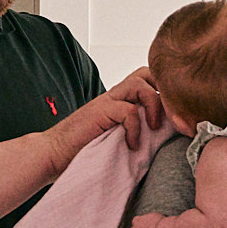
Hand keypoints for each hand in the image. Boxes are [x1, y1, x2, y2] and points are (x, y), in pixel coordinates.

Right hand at [47, 68, 163, 168]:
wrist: (54, 154)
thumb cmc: (86, 150)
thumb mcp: (118, 136)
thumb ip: (136, 130)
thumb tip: (166, 137)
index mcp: (119, 99)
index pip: (148, 79)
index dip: (164, 91)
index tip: (172, 116)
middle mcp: (114, 95)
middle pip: (146, 73)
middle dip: (163, 91)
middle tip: (167, 117)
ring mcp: (106, 102)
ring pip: (139, 84)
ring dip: (153, 106)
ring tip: (153, 128)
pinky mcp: (100, 112)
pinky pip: (128, 110)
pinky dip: (136, 128)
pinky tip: (132, 145)